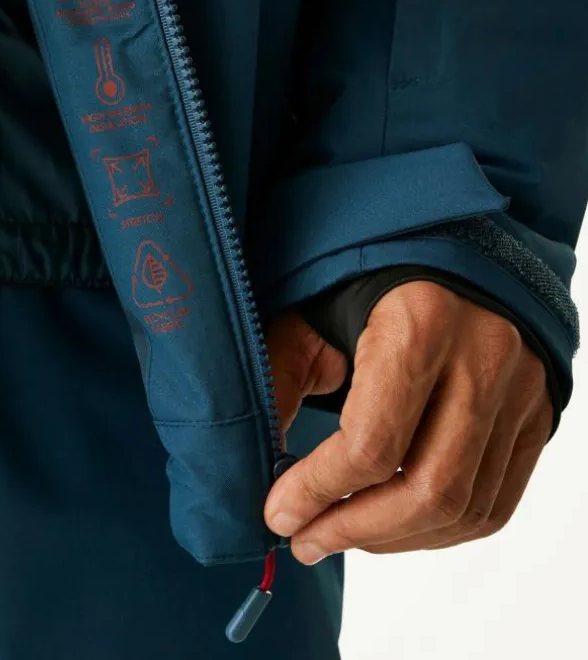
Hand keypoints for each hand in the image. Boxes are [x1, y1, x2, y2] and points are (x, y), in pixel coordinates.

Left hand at [263, 281, 553, 563]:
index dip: (318, 490)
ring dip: (393, 540)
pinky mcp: (534, 417)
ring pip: (467, 508)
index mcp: (419, 324)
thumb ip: (280, 381)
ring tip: (338, 535)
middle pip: (429, 488)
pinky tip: (388, 527)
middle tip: (304, 540)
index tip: (277, 514)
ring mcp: (520, 392)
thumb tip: (261, 466)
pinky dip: (438, 532)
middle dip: (355, 529)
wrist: (439, 255)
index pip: (374, 441)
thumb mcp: (306, 317)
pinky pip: (495, 504)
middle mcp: (483, 359)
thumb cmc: (362, 283)